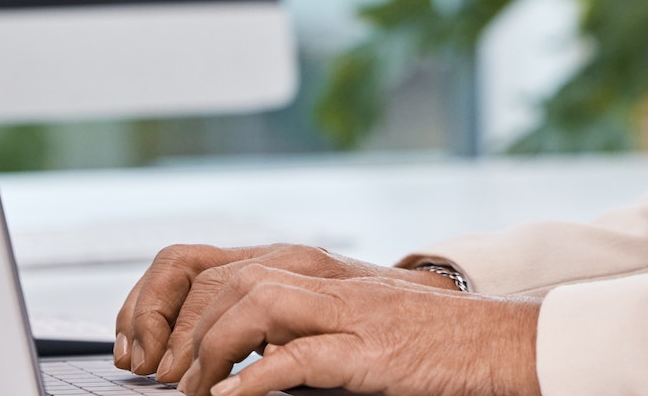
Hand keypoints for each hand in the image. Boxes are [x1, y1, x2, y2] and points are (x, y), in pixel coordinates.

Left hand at [114, 243, 462, 377]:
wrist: (494, 342)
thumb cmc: (424, 340)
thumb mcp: (348, 321)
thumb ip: (294, 324)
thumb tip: (235, 353)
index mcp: (314, 271)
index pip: (217, 265)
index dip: (171, 305)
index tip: (153, 351)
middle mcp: (324, 280)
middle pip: (225, 278)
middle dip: (180, 329)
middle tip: (166, 379)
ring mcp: (346, 312)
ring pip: (253, 303)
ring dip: (210, 350)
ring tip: (195, 391)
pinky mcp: (368, 350)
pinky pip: (297, 355)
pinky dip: (255, 377)